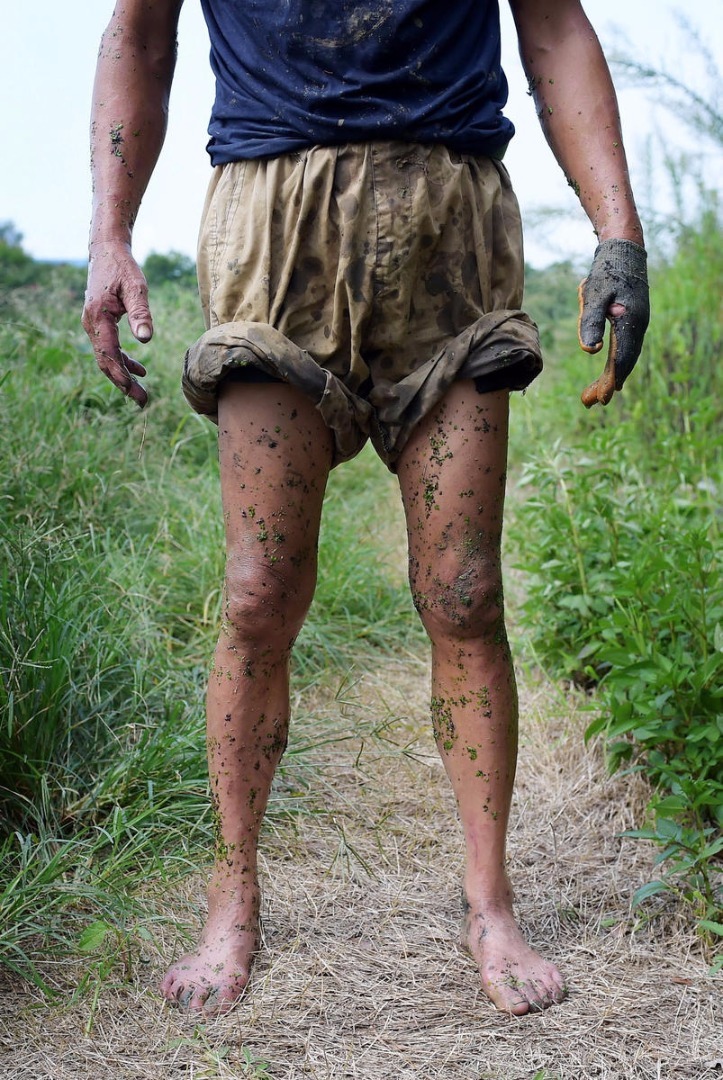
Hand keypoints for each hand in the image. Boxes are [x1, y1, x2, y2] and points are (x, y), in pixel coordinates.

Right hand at [82, 241, 152, 406]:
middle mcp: (91, 324)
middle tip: (142, 402)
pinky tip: (139, 369)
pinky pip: (108, 348)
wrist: (106, 250)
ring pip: (106, 357)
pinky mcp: (99, 323)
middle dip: (123, 384)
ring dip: (123, 375)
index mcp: (98, 318)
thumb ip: (141, 313)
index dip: (123, 377)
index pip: (110, 355)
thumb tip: (146, 339)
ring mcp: (93, 325)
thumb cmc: (123, 267)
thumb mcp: (136, 288)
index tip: (138, 394)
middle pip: (106, 362)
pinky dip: (123, 361)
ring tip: (141, 393)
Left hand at [577, 239, 649, 407]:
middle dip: (606, 383)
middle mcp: (638, 325)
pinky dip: (614, 363)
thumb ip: (591, 322)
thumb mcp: (594, 295)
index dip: (611, 378)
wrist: (623, 249)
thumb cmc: (606, 272)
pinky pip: (624, 347)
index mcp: (631, 321)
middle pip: (623, 362)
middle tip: (590, 403)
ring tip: (593, 396)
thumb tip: (590, 351)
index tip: (602, 398)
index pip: (622, 357)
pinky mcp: (631, 320)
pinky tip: (607, 374)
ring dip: (609, 376)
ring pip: (623, 356)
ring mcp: (636, 323)